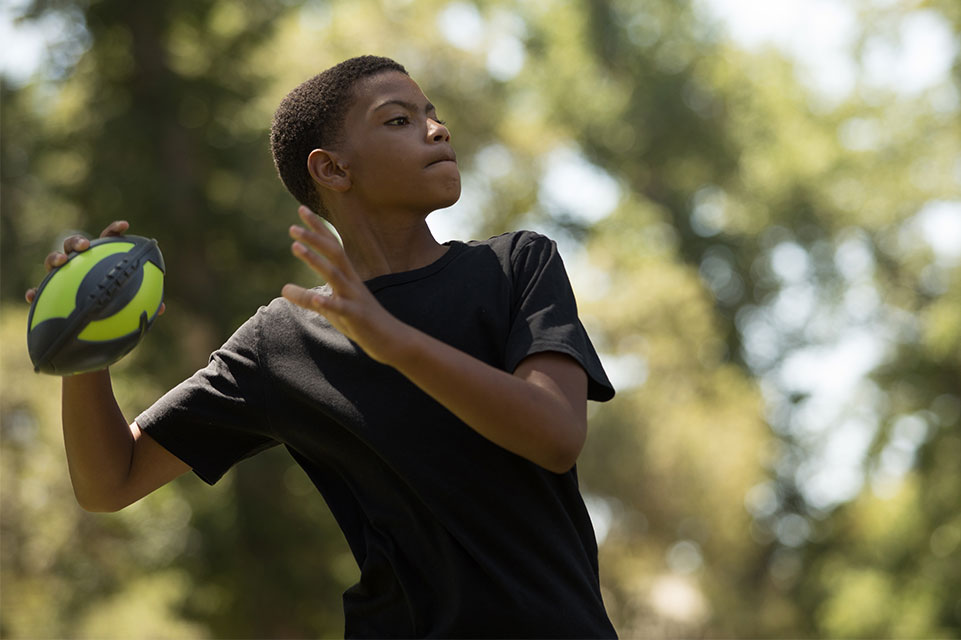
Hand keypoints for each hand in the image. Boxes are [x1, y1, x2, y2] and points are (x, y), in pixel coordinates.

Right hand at [25, 220, 165, 314]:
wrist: (91, 329)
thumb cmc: (112, 310)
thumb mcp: (128, 305)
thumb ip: (142, 302)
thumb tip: (162, 308)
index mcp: (100, 261)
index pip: (107, 241)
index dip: (115, 231)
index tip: (125, 225)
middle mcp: (79, 264)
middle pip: (75, 246)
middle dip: (77, 241)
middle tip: (84, 245)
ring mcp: (62, 277)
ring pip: (53, 262)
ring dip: (55, 258)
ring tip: (61, 262)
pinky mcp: (48, 294)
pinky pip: (38, 292)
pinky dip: (35, 293)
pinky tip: (32, 296)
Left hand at [282, 206, 406, 363]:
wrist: (389, 339)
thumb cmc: (359, 321)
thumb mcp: (329, 308)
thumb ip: (306, 297)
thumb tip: (283, 289)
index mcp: (346, 275)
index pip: (331, 245)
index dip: (317, 228)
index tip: (302, 209)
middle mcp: (351, 281)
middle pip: (334, 253)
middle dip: (314, 238)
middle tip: (293, 227)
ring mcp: (355, 297)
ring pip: (335, 275)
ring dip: (316, 260)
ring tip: (296, 248)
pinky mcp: (357, 316)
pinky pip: (342, 307)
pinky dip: (330, 301)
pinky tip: (317, 298)